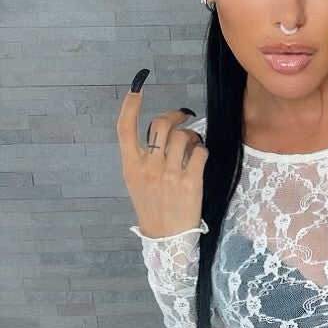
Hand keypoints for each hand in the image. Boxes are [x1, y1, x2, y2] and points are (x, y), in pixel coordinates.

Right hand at [117, 69, 207, 238]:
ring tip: (193, 143)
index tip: (137, 88)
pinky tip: (200, 157)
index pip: (124, 128)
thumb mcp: (136, 182)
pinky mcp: (190, 182)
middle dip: (175, 115)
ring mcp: (169, 174)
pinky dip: (202, 150)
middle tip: (183, 115)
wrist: (166, 238)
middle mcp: (148, 167)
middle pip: (160, 124)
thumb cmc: (153, 208)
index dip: (130, 105)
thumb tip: (159, 131)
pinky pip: (200, 152)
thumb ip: (143, 157)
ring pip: (182, 136)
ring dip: (191, 134)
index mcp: (131, 165)